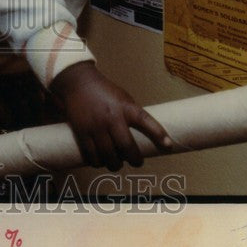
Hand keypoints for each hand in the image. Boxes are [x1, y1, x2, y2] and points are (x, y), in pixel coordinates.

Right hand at [50, 61, 172, 169]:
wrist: (77, 82)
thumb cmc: (105, 91)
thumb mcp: (123, 98)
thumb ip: (132, 115)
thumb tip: (144, 137)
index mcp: (125, 107)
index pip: (145, 120)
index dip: (158, 133)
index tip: (168, 145)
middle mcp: (112, 117)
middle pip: (126, 146)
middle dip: (134, 159)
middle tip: (137, 162)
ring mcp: (96, 126)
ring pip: (108, 155)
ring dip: (115, 164)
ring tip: (117, 164)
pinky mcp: (82, 132)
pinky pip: (91, 155)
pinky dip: (97, 162)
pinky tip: (100, 161)